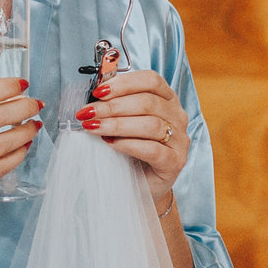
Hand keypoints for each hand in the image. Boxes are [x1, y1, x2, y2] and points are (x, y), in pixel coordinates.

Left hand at [74, 68, 189, 204]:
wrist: (141, 186)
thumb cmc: (130, 151)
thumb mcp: (123, 122)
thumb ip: (115, 107)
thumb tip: (92, 97)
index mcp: (167, 100)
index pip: (151, 80)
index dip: (124, 83)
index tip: (98, 92)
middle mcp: (177, 117)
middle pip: (149, 102)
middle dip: (113, 106)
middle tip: (88, 113)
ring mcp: (180, 140)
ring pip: (151, 124)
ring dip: (117, 125)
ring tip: (94, 128)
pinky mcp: (175, 162)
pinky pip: (153, 149)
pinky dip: (128, 144)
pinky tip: (111, 144)